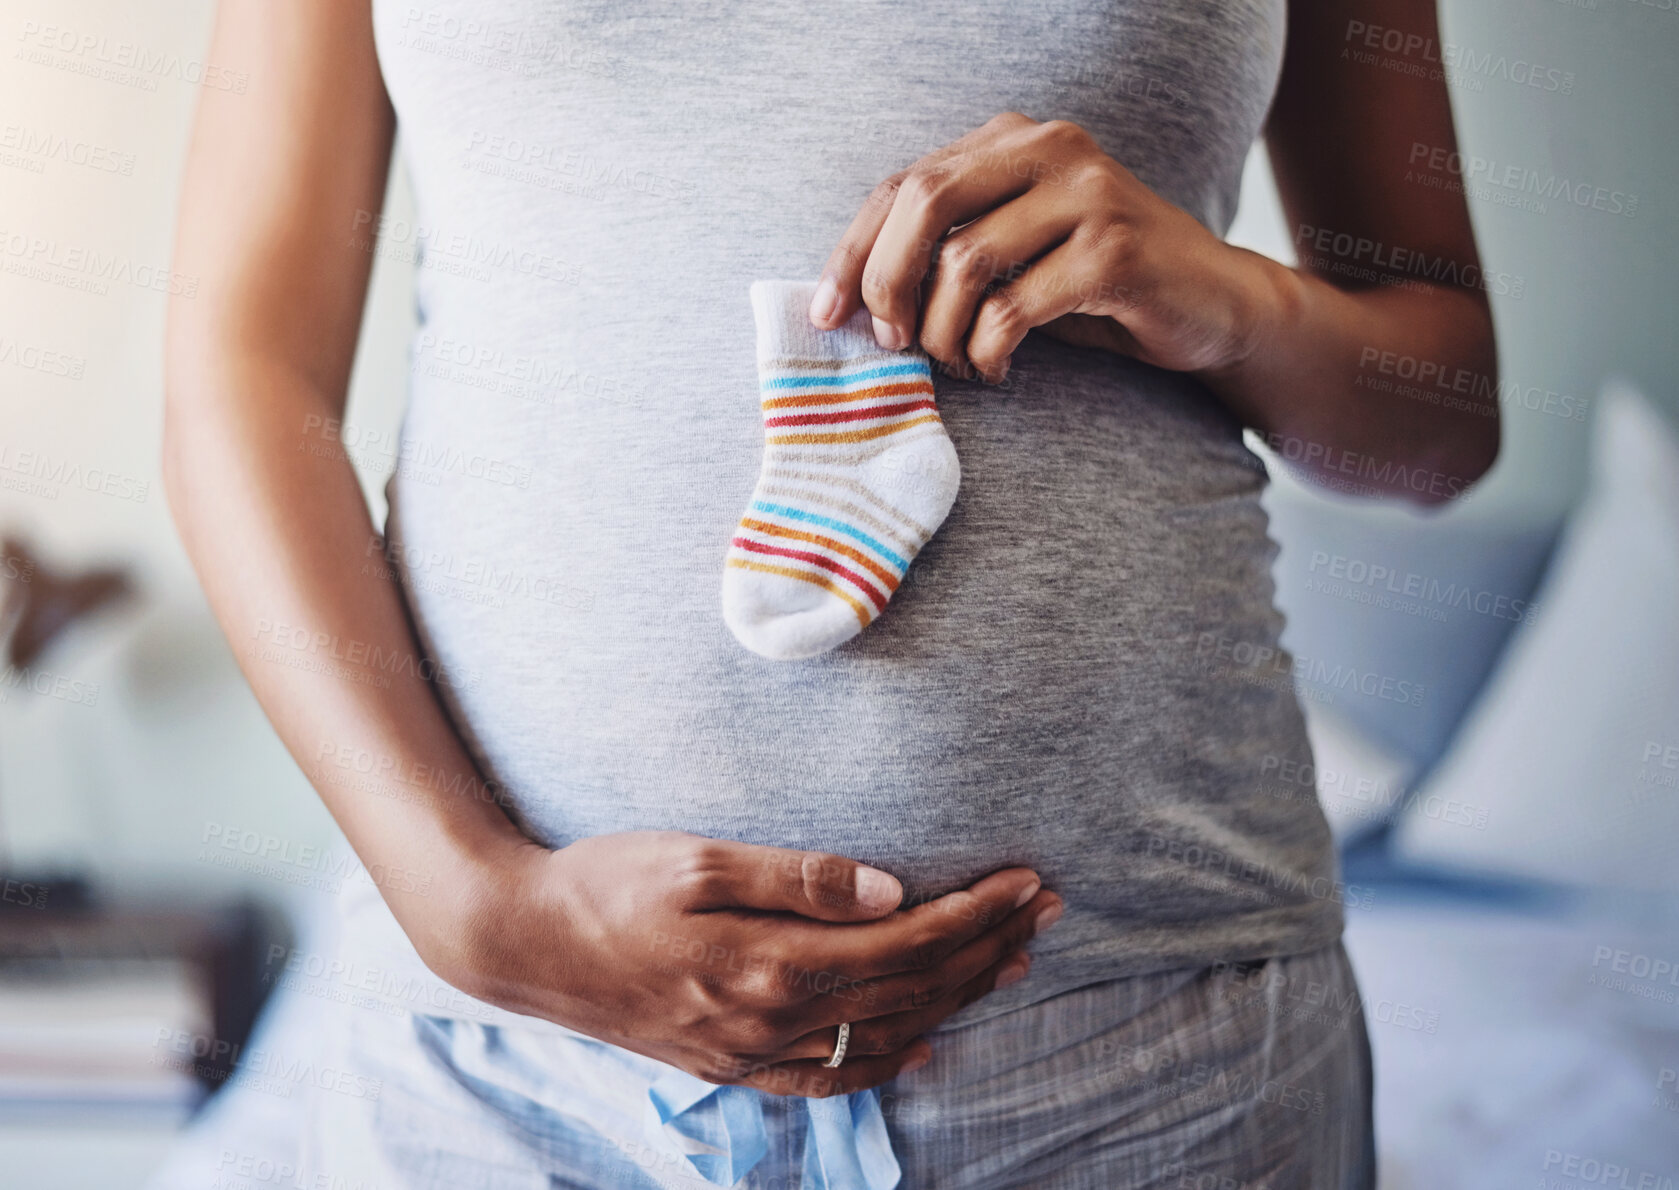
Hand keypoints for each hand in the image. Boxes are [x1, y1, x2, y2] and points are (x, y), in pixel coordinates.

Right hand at [444, 832, 1061, 1097]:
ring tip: (1010, 963)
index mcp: (772, 962)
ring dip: (956, 999)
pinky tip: (921, 1044)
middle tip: (1045, 911)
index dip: (976, 914)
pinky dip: (888, 1062)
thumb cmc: (605, 883)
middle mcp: (773, 1020)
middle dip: (986, 949)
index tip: (1026, 881)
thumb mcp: (698, 857)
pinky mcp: (732, 1065)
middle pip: (911, 991)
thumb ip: (797, 876)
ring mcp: (754, 1053)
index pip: (908, 944)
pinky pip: (831, 1079)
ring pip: (883, 1035)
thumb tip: (889, 890)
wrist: (522, 944)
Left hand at [810, 111, 1270, 383]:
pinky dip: (988, 352)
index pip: (904, 183)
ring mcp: (1088, 194)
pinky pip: (1013, 308)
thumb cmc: (1094, 283)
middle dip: (888, 283)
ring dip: (943, 332)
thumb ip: (948, 247)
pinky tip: (997, 370)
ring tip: (957, 363)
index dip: (854, 251)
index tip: (826, 313)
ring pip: (965, 263)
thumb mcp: (1015, 250)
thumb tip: (852, 296)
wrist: (1211, 303)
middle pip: (924, 203)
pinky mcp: (1114, 252)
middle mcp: (1050, 149)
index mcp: (1013, 139)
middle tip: (890, 341)